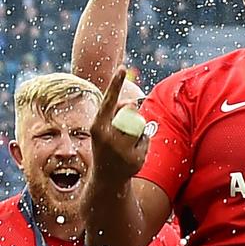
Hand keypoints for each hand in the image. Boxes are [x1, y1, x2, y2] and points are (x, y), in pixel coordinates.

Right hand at [90, 66, 149, 180]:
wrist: (107, 178)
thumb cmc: (106, 147)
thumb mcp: (104, 129)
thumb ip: (116, 113)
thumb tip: (131, 102)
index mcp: (97, 126)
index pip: (109, 101)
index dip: (116, 83)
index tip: (122, 67)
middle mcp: (107, 137)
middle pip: (129, 113)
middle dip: (131, 115)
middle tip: (120, 132)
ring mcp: (121, 149)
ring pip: (140, 126)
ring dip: (137, 131)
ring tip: (126, 144)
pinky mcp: (135, 158)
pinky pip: (146, 139)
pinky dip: (142, 143)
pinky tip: (132, 155)